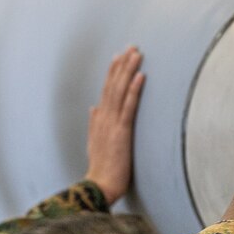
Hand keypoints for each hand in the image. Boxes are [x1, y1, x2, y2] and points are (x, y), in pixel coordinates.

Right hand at [84, 47, 144, 204]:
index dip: (113, 72)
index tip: (119, 56)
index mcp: (99, 120)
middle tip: (132, 46)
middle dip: (122, 65)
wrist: (99, 186)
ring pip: (120, 91)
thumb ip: (93, 124)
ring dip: (128, 71)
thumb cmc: (101, 169)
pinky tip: (140, 76)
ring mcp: (111, 124)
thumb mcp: (94, 143)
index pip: (106, 90)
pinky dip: (134, 90)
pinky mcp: (121, 132)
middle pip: (113, 85)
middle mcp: (103, 118)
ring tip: (136, 54)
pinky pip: (129, 107)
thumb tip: (92, 107)